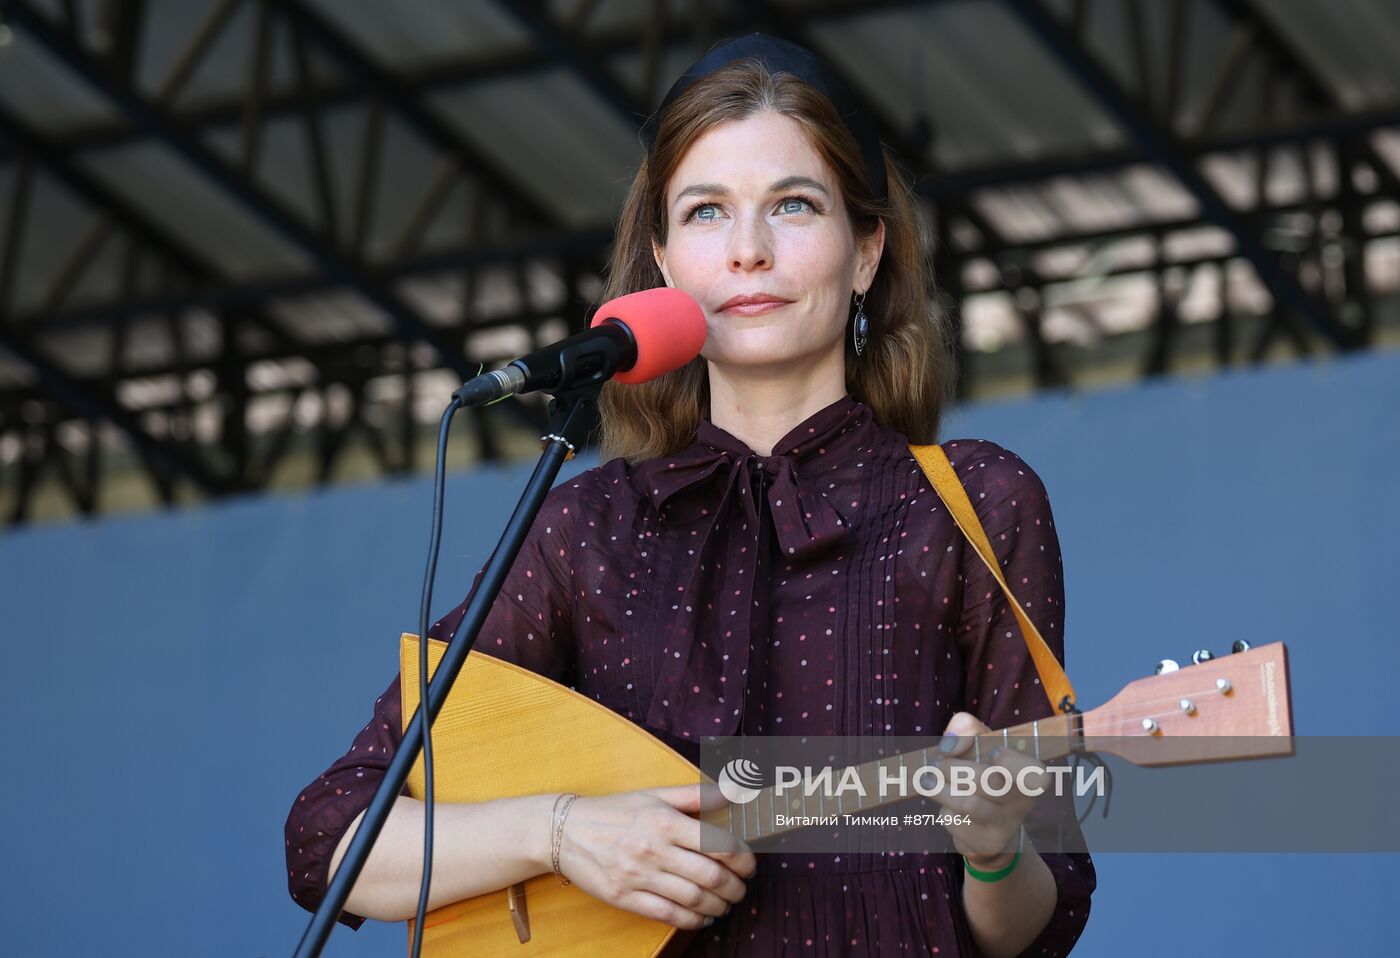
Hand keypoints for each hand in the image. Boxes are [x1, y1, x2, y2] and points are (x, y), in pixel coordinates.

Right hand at [555, 784, 755, 929]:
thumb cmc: (616, 812)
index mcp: (666, 821)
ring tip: (725, 904)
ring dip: (719, 906)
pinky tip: (702, 917)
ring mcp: (639, 876)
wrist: (566, 831)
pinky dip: (693, 921)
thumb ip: (696, 794)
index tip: (749, 864)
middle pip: (712, 877)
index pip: (720, 844)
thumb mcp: (654, 795)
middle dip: (736, 887)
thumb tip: (734, 789)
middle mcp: (654, 849)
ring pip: (694, 900)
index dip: (744, 859)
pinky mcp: (625, 898)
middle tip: (741, 888)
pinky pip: (669, 916)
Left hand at [934, 712, 1043, 868]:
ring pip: (969, 805)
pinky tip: (947, 807)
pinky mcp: (988, 844)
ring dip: (941, 790)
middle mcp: (1024, 802)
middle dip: (953, 768)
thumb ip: (967, 728)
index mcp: (1029, 774)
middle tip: (937, 764)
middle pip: (988, 781)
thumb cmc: (983, 771)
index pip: (1034, 772)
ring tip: (928, 781)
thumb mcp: (979, 743)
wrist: (985, 824)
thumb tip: (949, 743)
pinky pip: (957, 824)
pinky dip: (944, 811)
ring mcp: (1007, 826)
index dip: (1009, 760)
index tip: (991, 752)